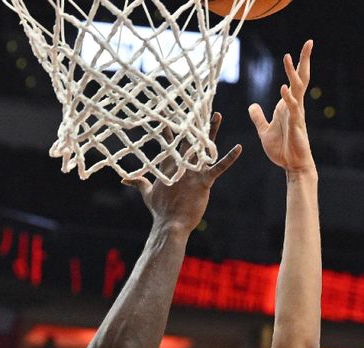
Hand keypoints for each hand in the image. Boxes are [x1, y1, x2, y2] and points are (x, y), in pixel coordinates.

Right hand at [123, 113, 241, 234]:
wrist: (170, 224)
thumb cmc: (160, 210)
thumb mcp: (147, 194)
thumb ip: (139, 183)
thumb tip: (123, 179)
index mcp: (169, 167)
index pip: (169, 143)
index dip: (169, 129)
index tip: (169, 114)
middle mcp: (181, 166)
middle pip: (188, 140)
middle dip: (192, 123)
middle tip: (196, 106)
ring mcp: (193, 172)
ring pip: (204, 148)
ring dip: (212, 131)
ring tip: (217, 115)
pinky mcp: (204, 181)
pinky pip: (218, 167)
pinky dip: (229, 158)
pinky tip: (239, 148)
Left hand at [249, 40, 315, 174]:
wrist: (291, 165)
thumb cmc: (282, 149)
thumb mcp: (264, 130)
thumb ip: (258, 117)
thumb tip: (253, 105)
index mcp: (288, 105)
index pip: (294, 81)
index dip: (296, 65)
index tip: (298, 48)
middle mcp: (294, 106)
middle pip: (301, 78)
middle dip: (304, 60)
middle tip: (309, 41)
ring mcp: (296, 114)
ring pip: (297, 89)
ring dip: (292, 74)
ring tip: (287, 58)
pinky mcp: (296, 125)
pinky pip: (292, 109)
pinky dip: (288, 98)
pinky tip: (283, 89)